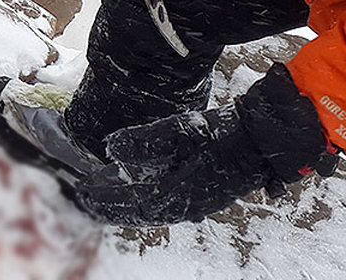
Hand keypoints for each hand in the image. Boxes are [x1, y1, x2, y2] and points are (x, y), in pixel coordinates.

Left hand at [75, 65, 333, 225]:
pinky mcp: (204, 196)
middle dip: (111, 206)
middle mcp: (185, 205)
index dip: (105, 196)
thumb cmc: (221, 134)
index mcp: (176, 193)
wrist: (263, 140)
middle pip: (139, 213)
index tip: (83, 188)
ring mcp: (196, 204)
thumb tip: (109, 149)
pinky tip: (140, 196)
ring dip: (127, 207)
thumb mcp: (180, 131)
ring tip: (105, 199)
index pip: (131, 201)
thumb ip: (143, 141)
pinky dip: (146, 204)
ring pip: (152, 212)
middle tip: (85, 197)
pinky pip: (166, 207)